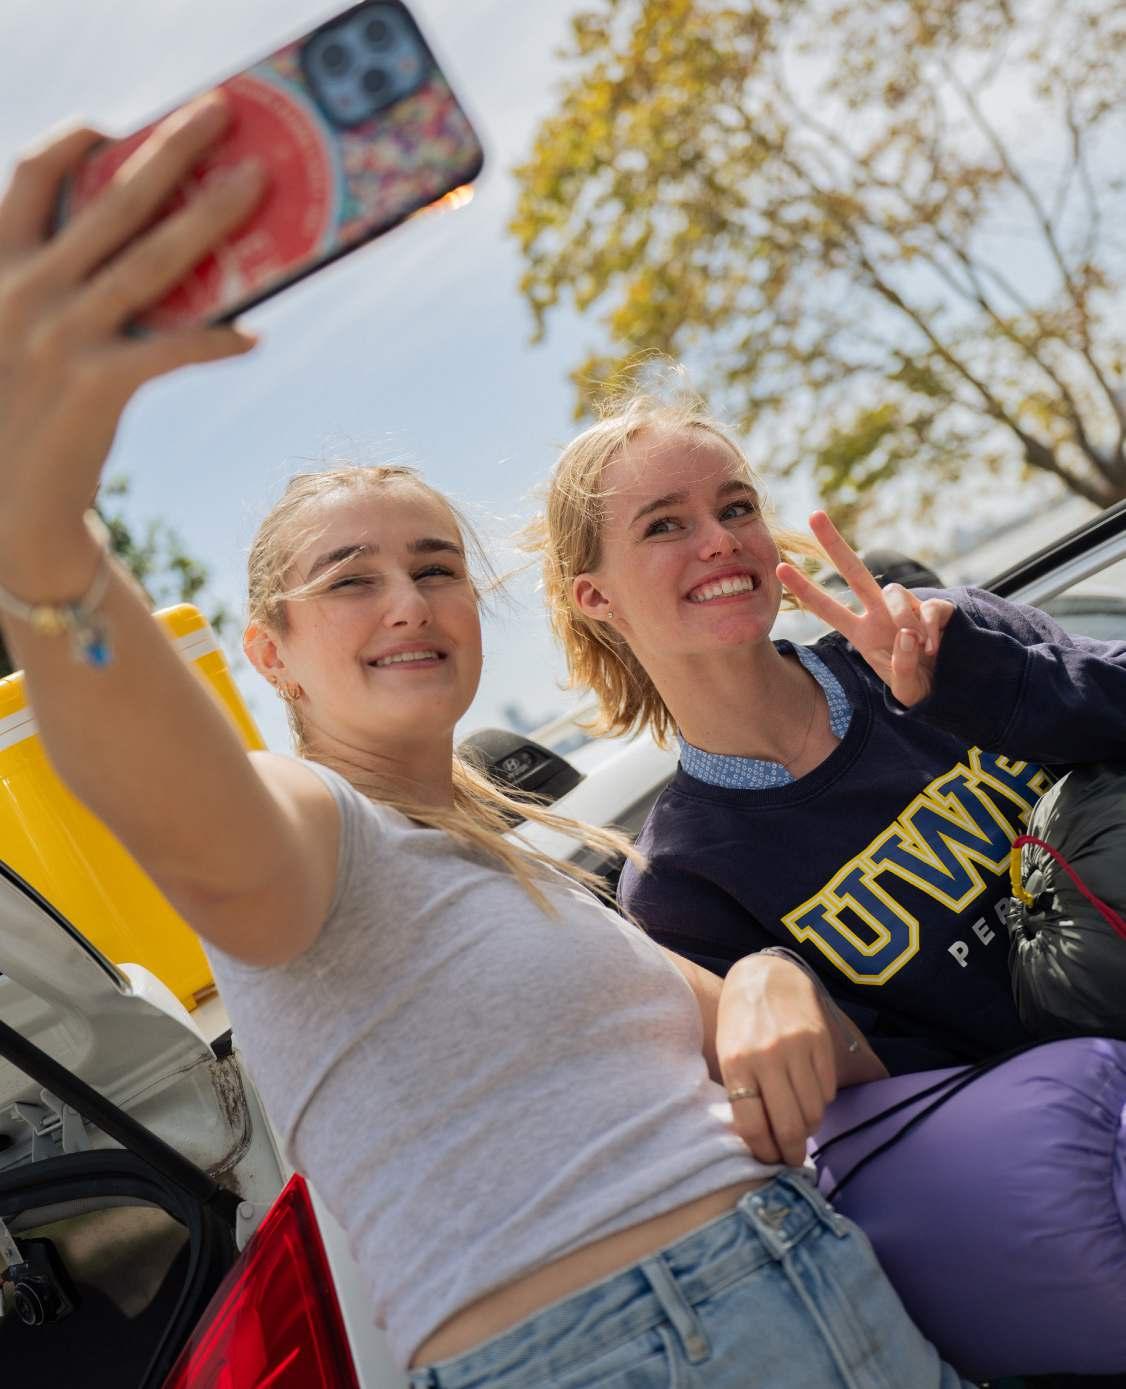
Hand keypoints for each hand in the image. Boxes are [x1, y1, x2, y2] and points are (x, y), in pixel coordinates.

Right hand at [0, 93, 263, 591]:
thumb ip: (60, 293)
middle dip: (172, 149)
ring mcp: (59, 336)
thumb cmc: (22, 419)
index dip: (72, 144)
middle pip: (112, 201)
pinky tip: (251, 334)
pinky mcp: (95, 385)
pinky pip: (172, 347)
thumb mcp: (20, 341)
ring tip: (259, 186)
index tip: (110, 125)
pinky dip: (216, 339)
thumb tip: (157, 260)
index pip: (29, 179)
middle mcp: (25, 292)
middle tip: (222, 114)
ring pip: (153, 260)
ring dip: (212, 216)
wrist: (5, 511)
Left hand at [717, 953, 836, 1167]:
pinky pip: (828, 1090)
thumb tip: (759, 1142)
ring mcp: (796, 1049)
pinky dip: (822, 1102)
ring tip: (801, 1127)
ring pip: (813, 1111)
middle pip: (788, 1125)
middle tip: (792, 1161)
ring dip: (809, 1128)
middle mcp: (766, 1057)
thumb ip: (740, 1092)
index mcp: (736, 1063)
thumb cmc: (739, 1022)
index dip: (763, 1153)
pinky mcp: (820, 1042)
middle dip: (792, 1153)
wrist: (765, 976)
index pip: (752, 1125)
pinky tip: (811, 1097)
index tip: (769, 1162)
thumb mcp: (727, 1054)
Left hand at [776, 511, 954, 706]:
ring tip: (920, 649)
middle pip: (855, 571)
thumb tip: (907, 635)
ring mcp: (907, 608)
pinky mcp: (935, 609)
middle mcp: (880, 614)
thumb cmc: (918, 686)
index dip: (806, 590)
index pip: (828, 608)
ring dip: (903, 619)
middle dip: (834, 543)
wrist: (950, 689)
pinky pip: (930, 608)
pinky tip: (935, 647)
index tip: (779, 567)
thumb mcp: (904, 689)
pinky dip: (931, 628)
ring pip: (893, 592)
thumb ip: (902, 667)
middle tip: (814, 515)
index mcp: (862, 633)